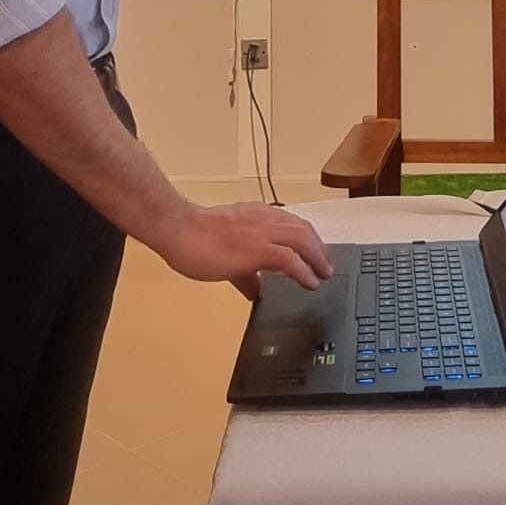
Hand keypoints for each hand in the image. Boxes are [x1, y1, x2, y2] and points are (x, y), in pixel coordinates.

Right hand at [158, 201, 333, 299]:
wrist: (179, 229)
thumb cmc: (195, 236)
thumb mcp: (226, 252)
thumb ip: (244, 270)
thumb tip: (254, 289)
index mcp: (257, 215)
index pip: (292, 223)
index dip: (307, 239)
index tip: (315, 253)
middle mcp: (264, 219)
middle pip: (303, 230)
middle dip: (319, 249)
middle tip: (326, 266)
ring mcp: (261, 232)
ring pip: (302, 239)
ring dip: (317, 258)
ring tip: (323, 274)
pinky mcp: (256, 249)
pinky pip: (289, 259)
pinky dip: (304, 271)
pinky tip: (309, 282)